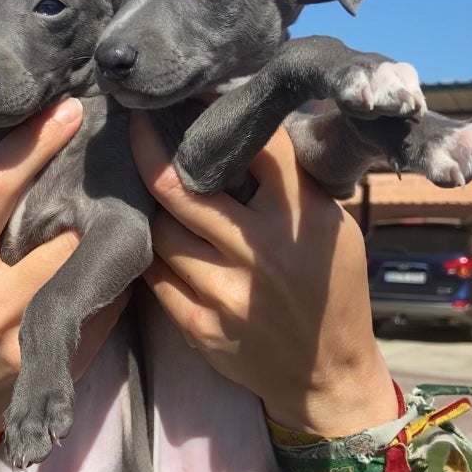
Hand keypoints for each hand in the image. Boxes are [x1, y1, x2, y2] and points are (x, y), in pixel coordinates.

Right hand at [0, 98, 128, 442]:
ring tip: (79, 246)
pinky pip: (106, 305)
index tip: (66, 110)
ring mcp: (27, 338)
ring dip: (94, 249)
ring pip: (90, 267)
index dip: (29, 146)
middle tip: (87, 190)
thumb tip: (13, 150)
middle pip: (60, 231)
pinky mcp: (61, 363)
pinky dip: (105, 288)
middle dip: (76, 211)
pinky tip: (88, 285)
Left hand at [130, 113, 396, 434]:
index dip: (219, 113)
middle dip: (149, 149)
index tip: (195, 95)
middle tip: (137, 125)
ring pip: (161, 232)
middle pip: (180, 187)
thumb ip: (293, 188)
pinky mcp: (198, 326)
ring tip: (149, 190)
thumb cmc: (333, 292)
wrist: (326, 375)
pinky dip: (154, 254)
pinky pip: (155, 277)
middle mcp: (260, 253)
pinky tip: (158, 241)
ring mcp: (225, 293)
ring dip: (153, 209)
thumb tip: (245, 136)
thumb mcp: (334, 230)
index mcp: (299, 220)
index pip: (256, 149)